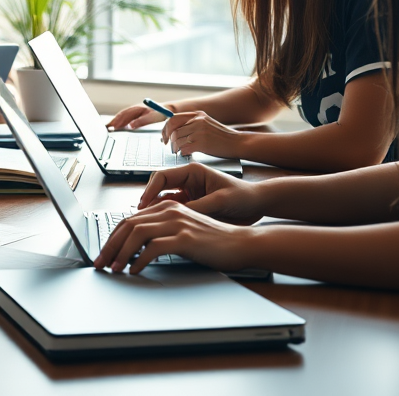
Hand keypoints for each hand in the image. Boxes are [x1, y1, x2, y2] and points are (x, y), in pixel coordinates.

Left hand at [93, 199, 255, 273]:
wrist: (241, 243)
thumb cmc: (212, 241)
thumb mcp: (181, 231)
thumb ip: (160, 233)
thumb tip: (133, 247)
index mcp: (166, 207)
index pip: (129, 220)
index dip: (111, 237)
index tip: (103, 253)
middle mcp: (170, 210)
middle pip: (128, 225)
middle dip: (109, 246)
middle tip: (100, 263)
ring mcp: (178, 223)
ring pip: (137, 234)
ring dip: (120, 253)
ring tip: (114, 268)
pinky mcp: (186, 238)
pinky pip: (154, 247)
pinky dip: (139, 259)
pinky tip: (135, 270)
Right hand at [108, 102, 172, 129]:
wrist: (167, 109)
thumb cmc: (160, 112)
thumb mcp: (151, 118)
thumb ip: (141, 122)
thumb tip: (130, 126)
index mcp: (137, 108)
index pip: (124, 114)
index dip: (116, 120)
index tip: (111, 126)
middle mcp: (135, 109)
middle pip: (122, 115)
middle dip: (114, 121)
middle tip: (106, 128)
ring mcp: (136, 111)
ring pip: (124, 117)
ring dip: (117, 122)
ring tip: (109, 128)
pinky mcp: (138, 114)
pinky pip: (127, 118)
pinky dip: (122, 122)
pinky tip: (119, 127)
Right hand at [138, 162, 264, 225]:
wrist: (258, 205)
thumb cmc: (244, 196)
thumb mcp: (220, 201)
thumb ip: (198, 206)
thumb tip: (176, 215)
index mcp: (193, 171)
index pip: (162, 176)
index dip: (149, 190)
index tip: (143, 205)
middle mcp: (187, 180)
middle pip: (158, 188)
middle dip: (148, 201)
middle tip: (140, 217)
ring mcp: (188, 193)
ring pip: (163, 200)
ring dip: (154, 211)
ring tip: (147, 224)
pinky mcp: (191, 204)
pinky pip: (172, 210)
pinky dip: (165, 217)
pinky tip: (161, 227)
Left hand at [160, 111, 242, 157]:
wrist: (238, 143)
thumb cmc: (221, 137)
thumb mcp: (206, 124)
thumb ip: (192, 125)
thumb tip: (173, 132)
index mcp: (197, 114)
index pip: (173, 118)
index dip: (165, 129)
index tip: (164, 137)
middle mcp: (198, 120)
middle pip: (172, 129)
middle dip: (167, 139)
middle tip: (168, 146)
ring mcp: (200, 131)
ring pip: (177, 139)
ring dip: (175, 148)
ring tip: (178, 151)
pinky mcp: (202, 143)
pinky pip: (184, 148)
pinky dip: (182, 152)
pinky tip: (186, 154)